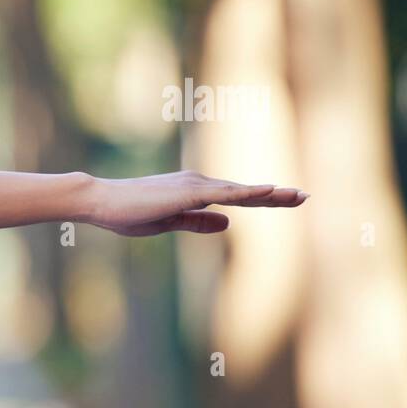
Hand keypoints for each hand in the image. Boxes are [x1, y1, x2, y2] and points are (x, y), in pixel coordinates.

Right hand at [80, 170, 307, 235]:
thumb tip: (227, 224)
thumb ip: (197, 222)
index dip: (263, 200)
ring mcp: (195, 185)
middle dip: (276, 196)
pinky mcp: (189, 192)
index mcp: (193, 193)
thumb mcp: (167, 222)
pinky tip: (270, 192)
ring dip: (271, 194)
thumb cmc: (126, 213)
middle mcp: (198, 184)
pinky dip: (249, 192)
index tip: (288, 200)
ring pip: (241, 191)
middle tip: (305, 197)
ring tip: (298, 196)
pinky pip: (226, 194)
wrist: (101, 202)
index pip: (236, 198)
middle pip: (245, 192)